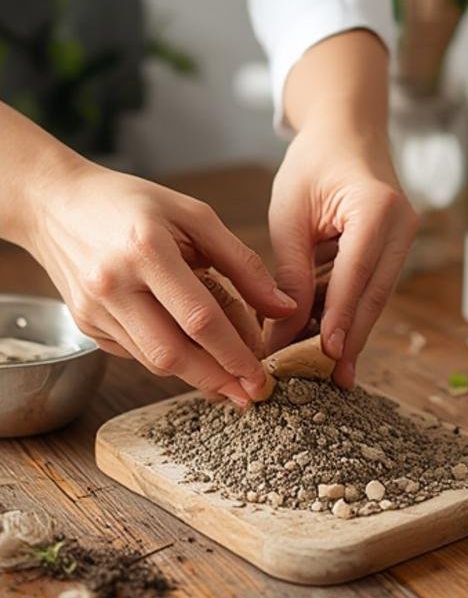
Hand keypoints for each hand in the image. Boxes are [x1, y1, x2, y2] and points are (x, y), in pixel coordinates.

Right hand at [21, 160, 295, 406]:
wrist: (53, 202)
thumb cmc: (131, 204)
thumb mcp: (192, 216)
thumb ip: (242, 263)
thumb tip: (284, 308)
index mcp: (145, 248)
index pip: (199, 318)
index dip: (234, 354)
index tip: (261, 376)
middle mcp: (114, 283)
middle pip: (173, 353)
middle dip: (217, 380)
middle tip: (250, 395)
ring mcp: (94, 308)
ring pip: (154, 362)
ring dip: (196, 377)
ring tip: (228, 382)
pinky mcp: (85, 325)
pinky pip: (136, 355)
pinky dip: (168, 359)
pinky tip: (188, 355)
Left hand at [265, 119, 417, 387]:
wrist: (348, 129)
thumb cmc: (314, 163)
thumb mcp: (290, 212)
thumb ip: (290, 270)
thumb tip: (282, 329)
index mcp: (377, 207)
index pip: (357, 273)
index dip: (340, 316)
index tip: (325, 353)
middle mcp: (403, 227)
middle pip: (374, 296)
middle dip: (351, 339)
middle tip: (332, 380)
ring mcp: (405, 242)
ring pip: (376, 299)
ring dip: (351, 334)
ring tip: (332, 373)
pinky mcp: (397, 253)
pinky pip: (372, 291)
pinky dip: (351, 316)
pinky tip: (334, 344)